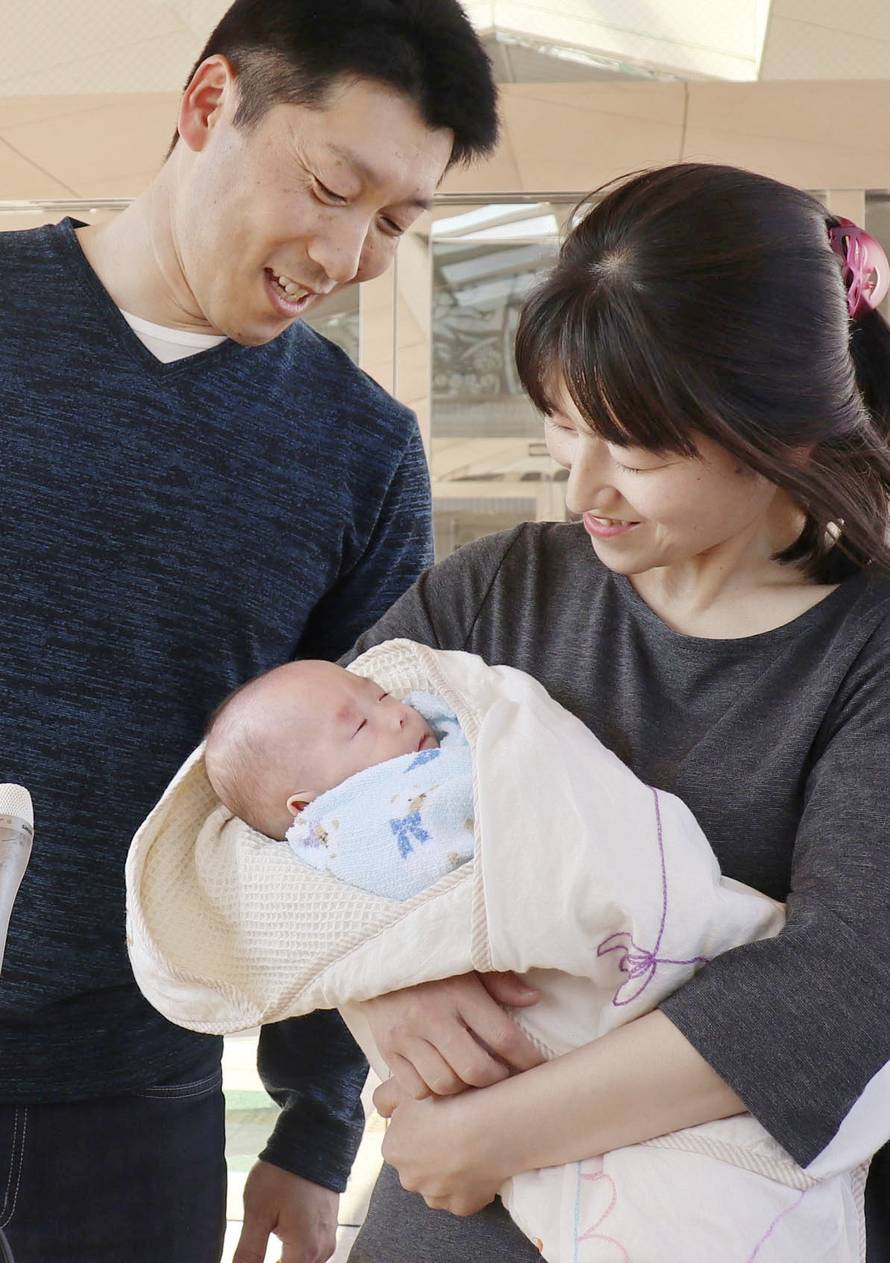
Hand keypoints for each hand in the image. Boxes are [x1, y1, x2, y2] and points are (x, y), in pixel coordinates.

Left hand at [233, 1161, 337, 1262]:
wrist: (313, 1140)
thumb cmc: (285, 1173)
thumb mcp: (257, 1213)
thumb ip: (248, 1253)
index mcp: (305, 1251)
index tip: (249, 1256)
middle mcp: (321, 1251)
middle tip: (252, 1250)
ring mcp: (327, 1238)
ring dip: (283, 1260)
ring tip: (263, 1242)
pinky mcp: (328, 1227)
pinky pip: (310, 1252)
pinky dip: (293, 1253)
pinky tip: (279, 1237)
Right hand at [360, 971, 541, 1098]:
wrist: (374, 958)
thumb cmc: (432, 964)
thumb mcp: (468, 963)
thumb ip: (500, 981)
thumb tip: (534, 999)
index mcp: (460, 993)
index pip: (503, 1037)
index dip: (527, 1059)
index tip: (538, 1067)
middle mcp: (432, 1016)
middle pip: (476, 1070)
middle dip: (496, 1080)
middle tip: (502, 1074)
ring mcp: (406, 1036)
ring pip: (445, 1084)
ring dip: (464, 1087)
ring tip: (471, 1076)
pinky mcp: (387, 1050)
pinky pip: (416, 1089)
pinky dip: (433, 1090)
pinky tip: (442, 1075)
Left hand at [381, 1089, 507, 1215]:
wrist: (489, 1123)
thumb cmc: (448, 1100)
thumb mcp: (405, 1085)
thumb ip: (385, 1097)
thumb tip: (382, 1108)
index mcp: (393, 1150)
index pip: (402, 1140)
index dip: (421, 1125)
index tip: (438, 1115)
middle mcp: (409, 1178)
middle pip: (419, 1165)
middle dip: (432, 1152)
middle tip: (455, 1130)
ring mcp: (436, 1196)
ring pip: (439, 1185)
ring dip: (450, 1172)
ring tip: (470, 1146)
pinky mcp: (462, 1206)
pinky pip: (463, 1196)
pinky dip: (470, 1185)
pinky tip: (480, 1164)